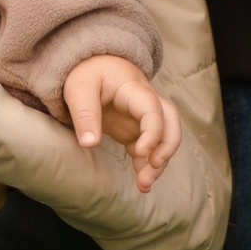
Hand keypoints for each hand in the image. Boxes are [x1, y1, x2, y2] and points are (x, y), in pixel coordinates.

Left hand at [63, 55, 181, 193]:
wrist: (92, 64)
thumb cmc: (87, 74)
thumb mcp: (79, 89)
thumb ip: (85, 115)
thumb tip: (89, 144)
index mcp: (134, 89)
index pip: (153, 110)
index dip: (153, 132)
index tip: (141, 152)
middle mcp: (145, 102)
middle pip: (170, 122)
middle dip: (166, 147)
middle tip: (153, 167)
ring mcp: (142, 117)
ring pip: (163, 138)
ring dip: (158, 161)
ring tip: (144, 185)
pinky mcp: (135, 128)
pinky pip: (149, 147)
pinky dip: (147, 164)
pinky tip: (141, 182)